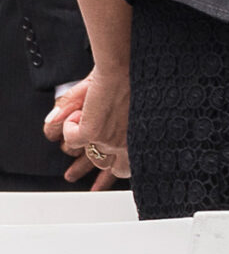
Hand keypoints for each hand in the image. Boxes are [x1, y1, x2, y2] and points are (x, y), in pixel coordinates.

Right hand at [47, 68, 129, 187]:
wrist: (125, 65)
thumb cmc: (128, 78)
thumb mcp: (115, 101)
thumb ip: (91, 116)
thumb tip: (63, 129)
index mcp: (139, 138)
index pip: (126, 168)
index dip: (109, 179)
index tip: (97, 188)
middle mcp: (127, 143)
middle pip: (108, 168)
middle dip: (91, 169)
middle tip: (74, 176)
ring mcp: (110, 140)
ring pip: (89, 155)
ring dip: (79, 147)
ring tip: (74, 152)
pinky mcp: (94, 131)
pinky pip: (73, 138)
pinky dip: (69, 127)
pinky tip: (75, 115)